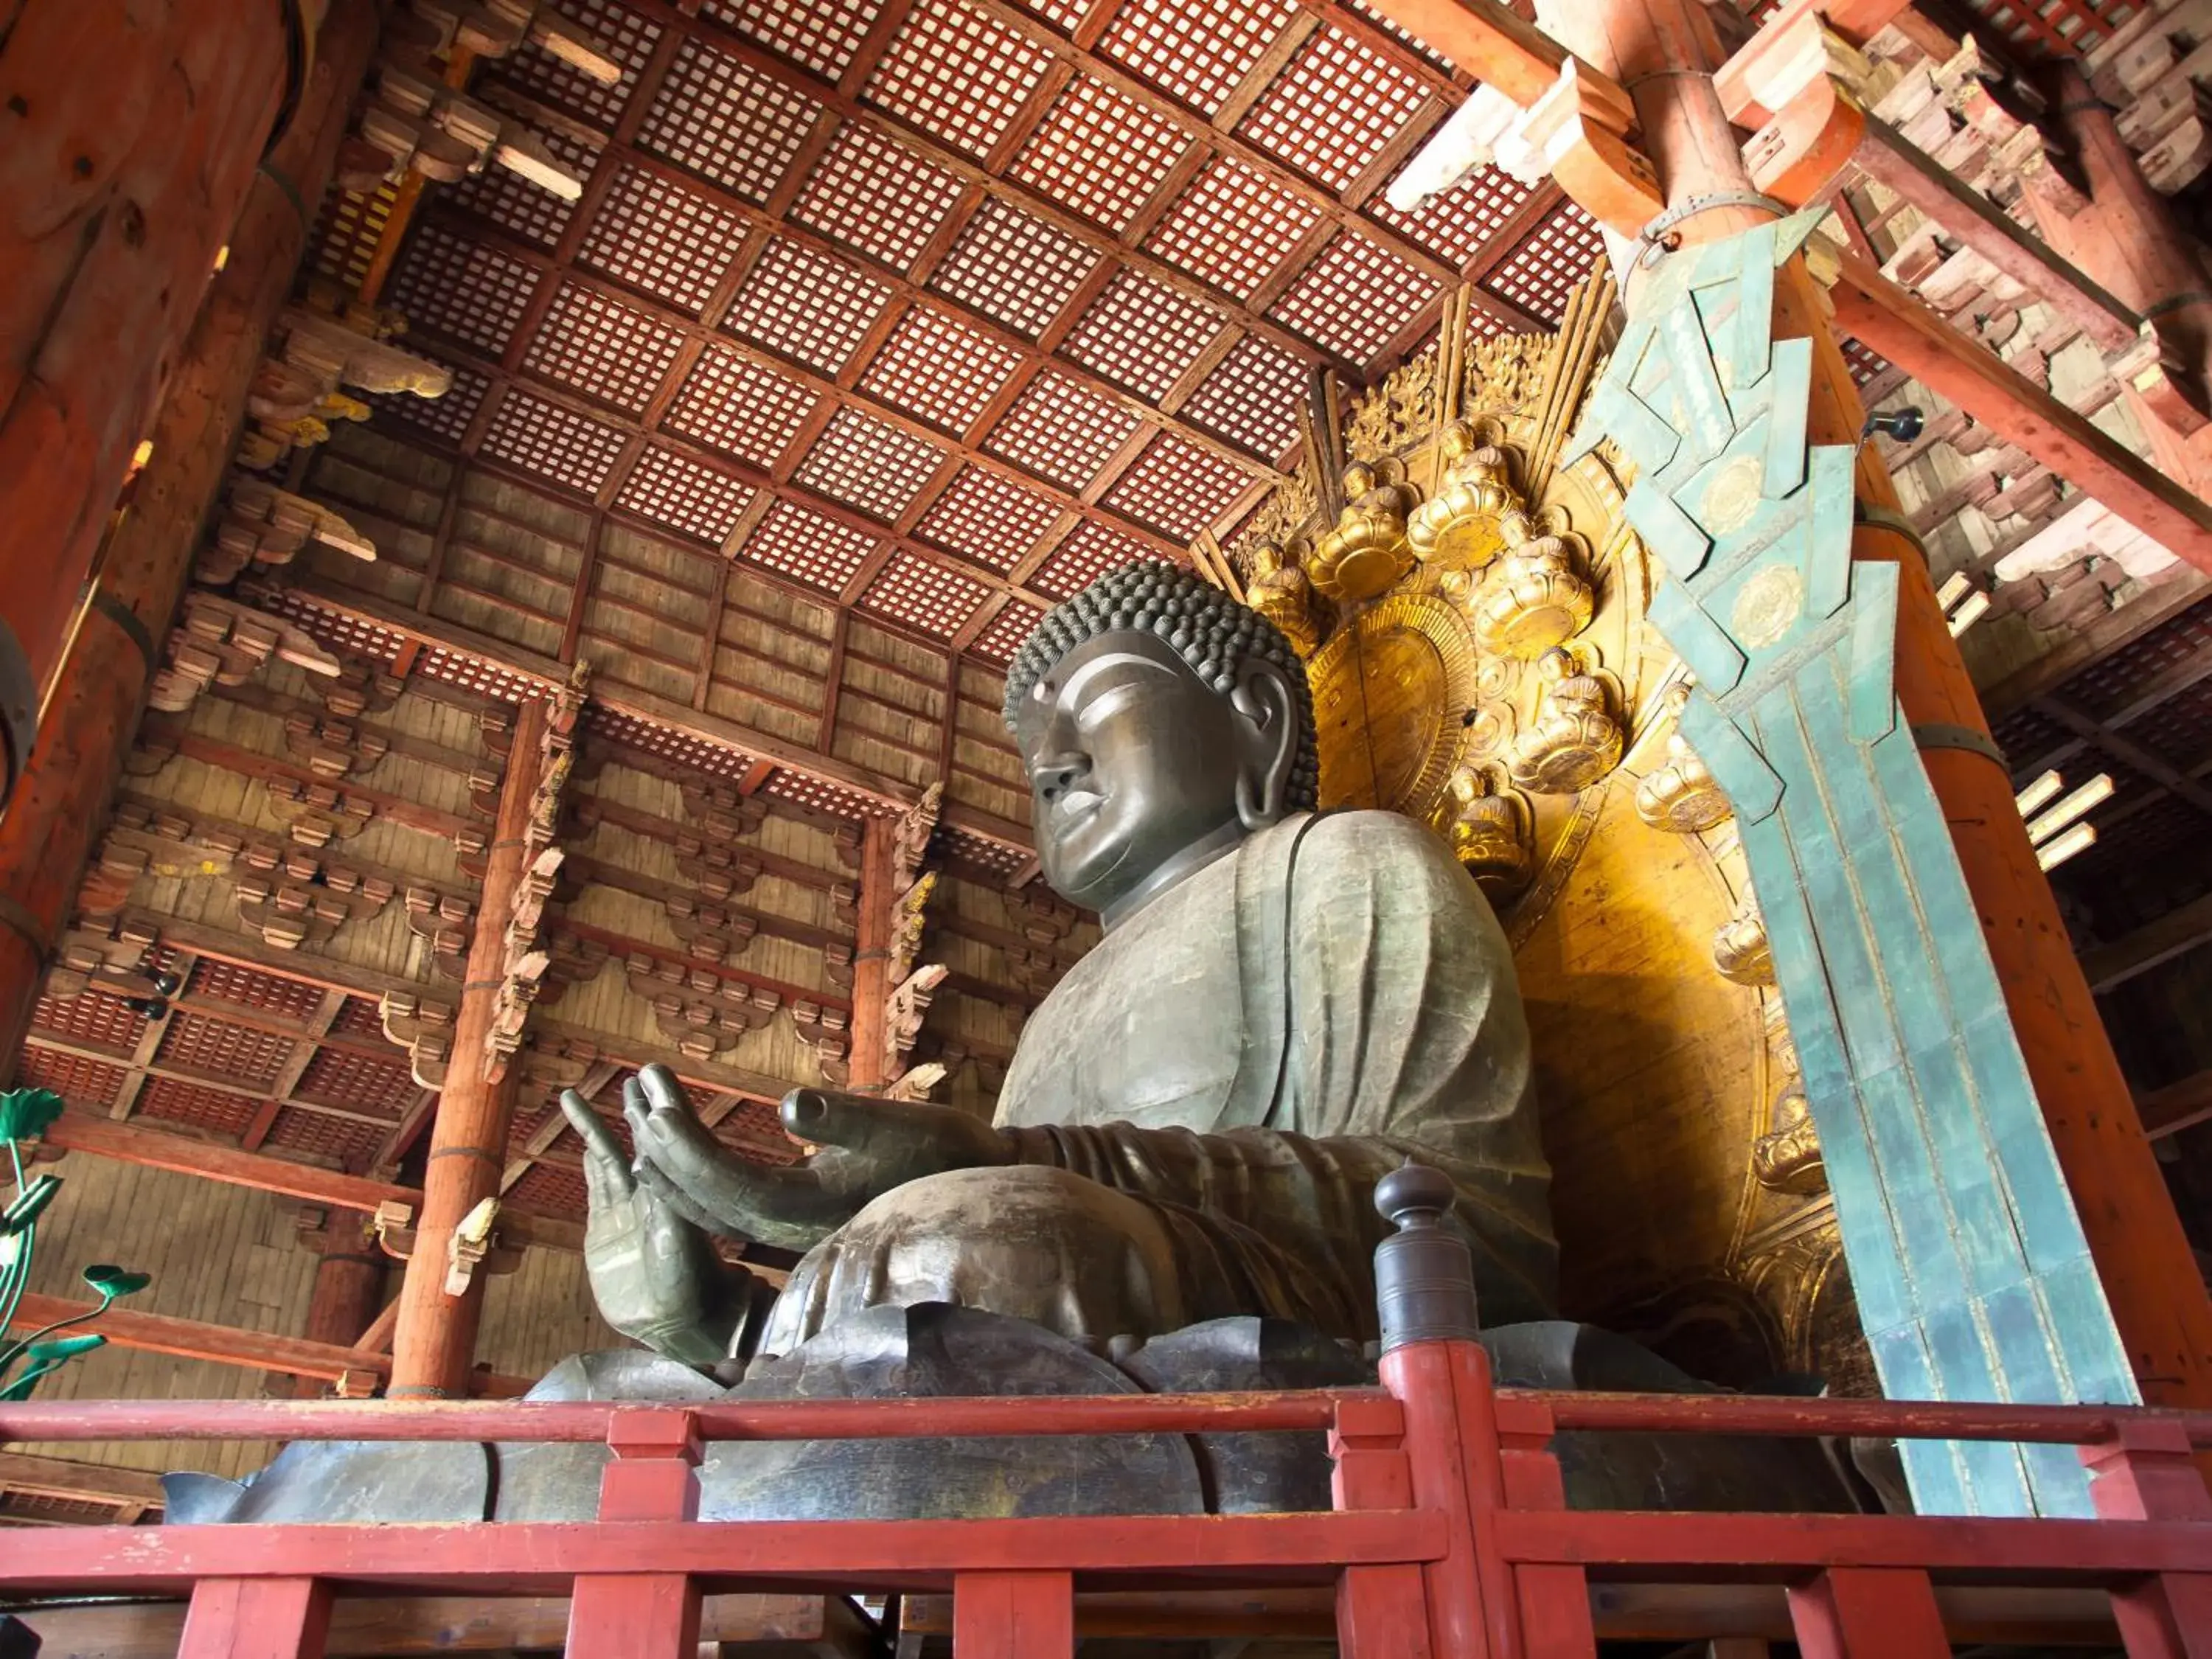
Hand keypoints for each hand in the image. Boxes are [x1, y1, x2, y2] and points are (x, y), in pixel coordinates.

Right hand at [560, 1083, 752, 1365]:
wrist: (670, 1328)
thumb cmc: (687, 1296)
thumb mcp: (680, 1258)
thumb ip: (667, 1228)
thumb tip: (652, 1194)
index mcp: (674, 1196)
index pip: (670, 1143)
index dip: (664, 1110)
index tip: (654, 1078)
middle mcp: (652, 1196)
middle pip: (642, 1141)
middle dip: (635, 1108)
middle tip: (630, 1074)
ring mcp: (628, 1210)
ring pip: (610, 1157)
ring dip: (598, 1127)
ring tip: (575, 1096)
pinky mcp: (605, 1229)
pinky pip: (598, 1185)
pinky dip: (591, 1161)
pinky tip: (585, 1141)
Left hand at [618, 1065, 1012, 1251]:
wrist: (975, 1179)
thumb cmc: (940, 1149)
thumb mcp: (898, 1124)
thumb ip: (843, 1117)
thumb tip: (790, 1103)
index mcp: (806, 1210)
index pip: (726, 1182)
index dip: (686, 1146)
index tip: (654, 1103)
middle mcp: (787, 1227)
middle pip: (706, 1193)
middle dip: (667, 1145)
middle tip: (635, 1090)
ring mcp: (788, 1225)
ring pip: (712, 1199)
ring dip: (675, 1156)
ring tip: (642, 1109)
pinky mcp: (794, 1214)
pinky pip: (729, 1198)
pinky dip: (698, 1170)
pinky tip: (679, 1146)